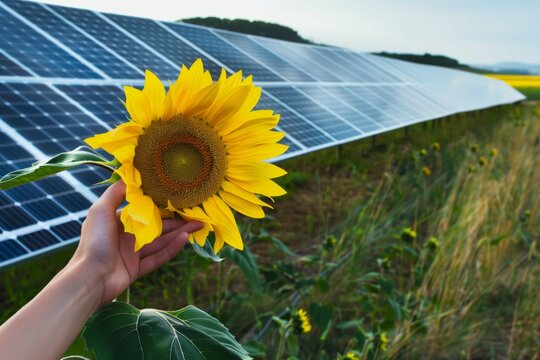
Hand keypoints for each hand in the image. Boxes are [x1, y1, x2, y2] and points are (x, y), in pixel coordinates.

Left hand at [70, 181, 202, 304]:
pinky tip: (184, 240)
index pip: (144, 211)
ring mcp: (132, 254)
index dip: (162, 206)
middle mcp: (126, 236)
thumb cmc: (94, 242)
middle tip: (196, 214)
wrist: (89, 278)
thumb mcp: (100, 210)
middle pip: (157, 227)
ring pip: (161, 241)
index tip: (178, 199)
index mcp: (118, 221)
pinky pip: (158, 257)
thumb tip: (130, 175)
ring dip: (179, 233)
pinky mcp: (137, 269)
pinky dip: (172, 249)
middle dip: (176, 221)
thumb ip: (116, 193)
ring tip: (198, 226)